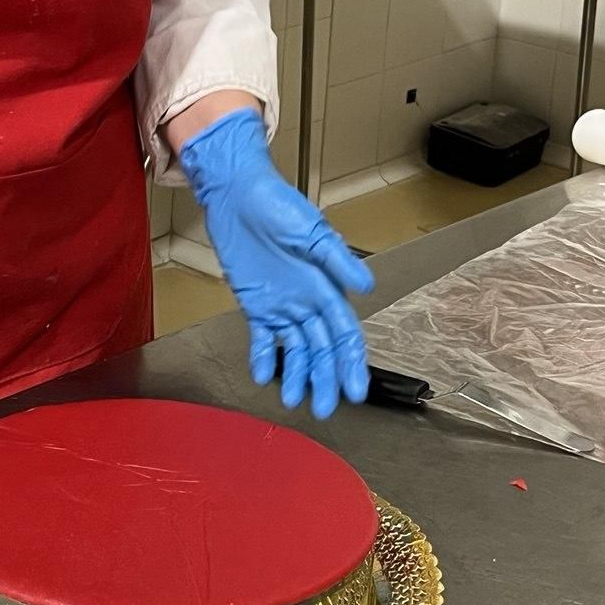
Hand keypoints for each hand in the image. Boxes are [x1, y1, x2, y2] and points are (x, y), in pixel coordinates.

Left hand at [180, 109, 374, 418]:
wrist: (238, 196)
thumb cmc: (279, 207)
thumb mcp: (311, 232)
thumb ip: (337, 261)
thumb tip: (366, 287)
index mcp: (327, 287)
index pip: (344, 334)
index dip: (351, 363)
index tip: (356, 390)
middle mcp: (308, 301)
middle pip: (321, 349)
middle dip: (326, 379)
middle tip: (327, 409)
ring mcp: (282, 305)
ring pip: (295, 349)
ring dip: (297, 375)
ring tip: (294, 401)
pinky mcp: (256, 304)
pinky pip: (262, 338)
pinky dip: (263, 357)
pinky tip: (264, 377)